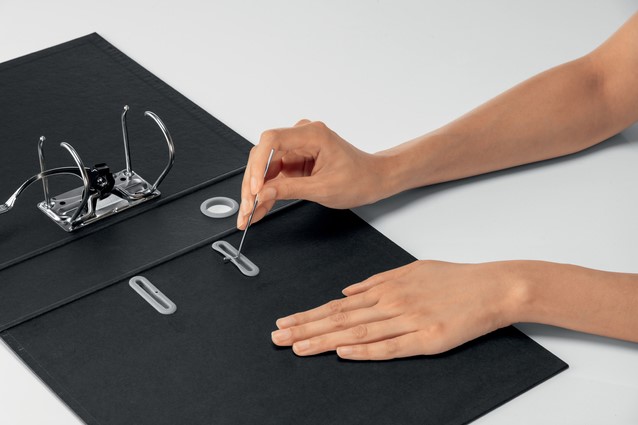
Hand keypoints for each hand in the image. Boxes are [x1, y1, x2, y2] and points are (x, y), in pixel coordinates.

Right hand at [237, 120, 389, 228]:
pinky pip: (273, 175)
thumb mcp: (324, 189)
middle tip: (247, 209)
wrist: (373, 179)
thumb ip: (290, 190)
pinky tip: (257, 208)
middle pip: (263, 155)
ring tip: (249, 215)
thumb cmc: (358, 179)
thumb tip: (262, 193)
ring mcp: (296, 148)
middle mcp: (301, 136)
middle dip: (252, 184)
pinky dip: (265, 192)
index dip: (258, 164)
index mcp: (312, 134)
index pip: (272, 140)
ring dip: (255, 191)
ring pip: (264, 168)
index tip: (255, 187)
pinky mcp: (294, 161)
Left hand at [270, 260, 523, 359]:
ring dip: (325, 340)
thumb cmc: (453, 279)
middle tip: (278, 337)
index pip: (338, 305)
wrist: (491, 287)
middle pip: (341, 319)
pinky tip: (343, 352)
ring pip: (358, 332)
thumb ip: (376, 281)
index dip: (309, 315)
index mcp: (386, 288)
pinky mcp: (427, 337)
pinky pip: (391, 346)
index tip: (286, 322)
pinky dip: (365, 350)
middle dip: (306, 328)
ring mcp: (408, 320)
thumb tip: (347, 290)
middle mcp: (391, 303)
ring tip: (298, 347)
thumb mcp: (411, 270)